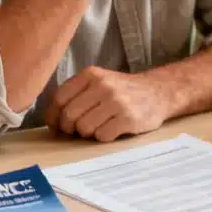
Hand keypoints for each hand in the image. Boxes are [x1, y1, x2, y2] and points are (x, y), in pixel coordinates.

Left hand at [44, 66, 169, 141]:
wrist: (158, 92)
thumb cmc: (122, 91)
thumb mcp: (99, 81)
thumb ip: (76, 94)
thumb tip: (53, 121)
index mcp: (91, 74)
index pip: (59, 98)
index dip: (53, 117)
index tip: (56, 126)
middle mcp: (103, 85)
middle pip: (69, 115)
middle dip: (70, 128)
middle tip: (79, 130)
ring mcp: (117, 101)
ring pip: (84, 128)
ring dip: (88, 133)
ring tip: (99, 127)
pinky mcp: (129, 118)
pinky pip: (102, 136)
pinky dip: (104, 137)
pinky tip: (112, 129)